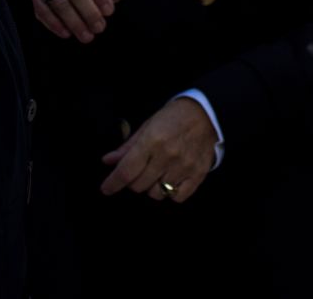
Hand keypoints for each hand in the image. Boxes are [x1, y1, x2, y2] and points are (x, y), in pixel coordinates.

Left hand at [99, 96, 215, 202]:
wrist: (207, 114)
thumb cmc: (173, 118)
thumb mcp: (147, 126)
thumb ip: (127, 146)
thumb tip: (108, 161)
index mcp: (152, 140)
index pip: (126, 171)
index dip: (113, 183)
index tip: (106, 188)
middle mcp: (167, 155)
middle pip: (139, 185)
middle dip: (133, 181)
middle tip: (139, 171)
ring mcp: (184, 167)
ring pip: (157, 194)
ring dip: (152, 187)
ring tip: (156, 174)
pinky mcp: (198, 175)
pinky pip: (177, 198)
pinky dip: (171, 193)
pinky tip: (171, 180)